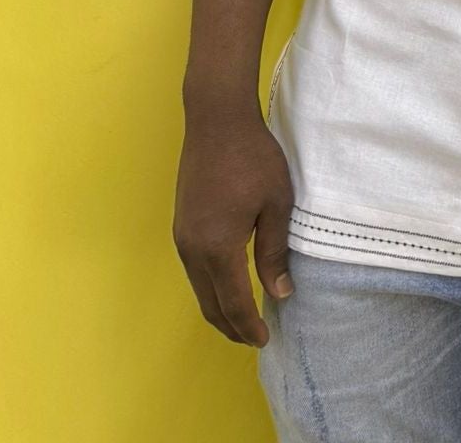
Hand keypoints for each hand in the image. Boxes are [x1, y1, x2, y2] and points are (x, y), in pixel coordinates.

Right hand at [172, 110, 296, 345]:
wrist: (217, 120)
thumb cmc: (253, 158)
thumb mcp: (276, 204)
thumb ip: (274, 252)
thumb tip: (280, 293)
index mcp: (218, 247)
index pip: (233, 303)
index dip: (249, 326)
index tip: (265, 340)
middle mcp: (192, 249)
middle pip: (210, 304)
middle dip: (232, 327)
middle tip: (255, 338)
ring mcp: (182, 237)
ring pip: (199, 288)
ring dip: (219, 308)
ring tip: (245, 316)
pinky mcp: (181, 224)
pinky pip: (194, 270)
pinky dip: (210, 287)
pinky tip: (228, 283)